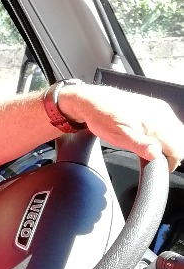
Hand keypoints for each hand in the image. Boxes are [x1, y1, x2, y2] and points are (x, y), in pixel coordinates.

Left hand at [59, 83, 183, 171]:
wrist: (92, 101)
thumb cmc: (103, 118)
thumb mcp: (119, 137)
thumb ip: (140, 145)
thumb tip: (155, 154)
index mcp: (157, 121)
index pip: (179, 149)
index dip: (170, 162)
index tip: (159, 168)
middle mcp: (163, 113)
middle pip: (180, 141)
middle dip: (170, 154)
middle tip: (153, 160)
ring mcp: (160, 109)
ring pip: (176, 133)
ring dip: (168, 145)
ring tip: (149, 150)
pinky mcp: (155, 107)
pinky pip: (168, 125)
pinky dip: (163, 135)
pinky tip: (149, 139)